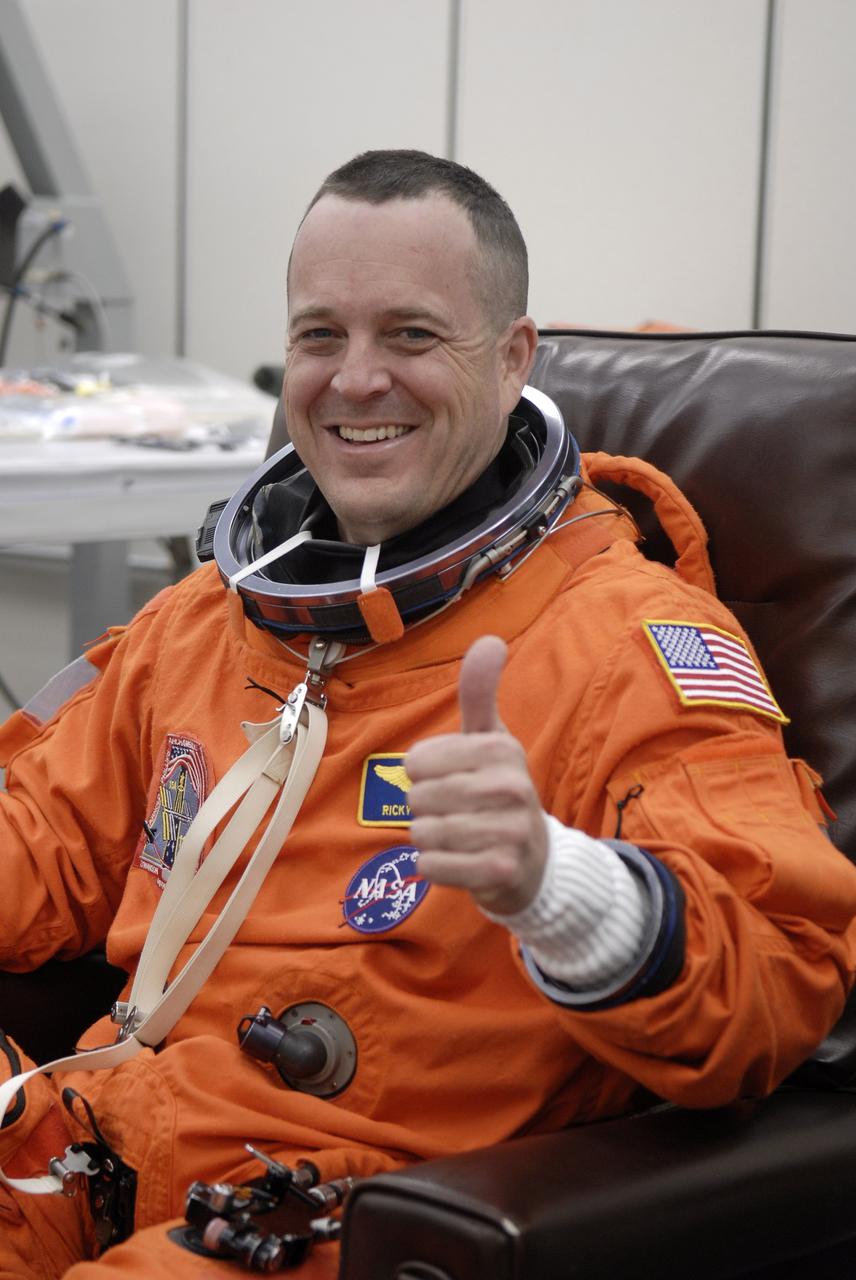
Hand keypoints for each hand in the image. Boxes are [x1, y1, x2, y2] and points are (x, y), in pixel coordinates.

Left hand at [406, 634, 548, 914]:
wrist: (534, 861)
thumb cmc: (499, 791)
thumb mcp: (491, 738)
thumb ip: (480, 691)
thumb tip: (491, 639)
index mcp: (501, 749)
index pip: (416, 761)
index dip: (423, 774)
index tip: (452, 779)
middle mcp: (511, 787)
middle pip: (416, 798)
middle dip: (426, 809)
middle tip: (457, 812)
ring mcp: (508, 831)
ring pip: (422, 832)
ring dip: (430, 839)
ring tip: (459, 836)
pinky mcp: (499, 871)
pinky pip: (431, 865)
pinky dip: (435, 867)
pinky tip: (460, 861)